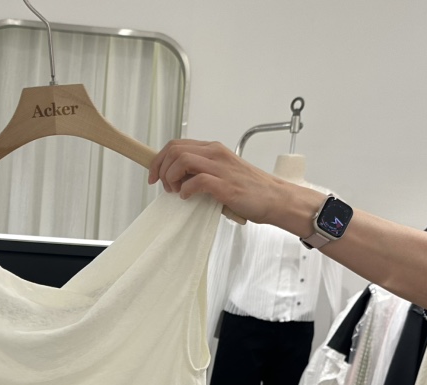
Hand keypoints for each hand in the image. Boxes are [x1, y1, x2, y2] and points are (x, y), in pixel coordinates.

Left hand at [148, 140, 287, 224]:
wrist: (274, 198)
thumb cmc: (248, 189)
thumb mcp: (221, 173)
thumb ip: (201, 172)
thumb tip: (177, 181)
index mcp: (213, 149)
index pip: (176, 144)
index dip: (158, 160)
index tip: (152, 176)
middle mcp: (215, 154)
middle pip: (174, 150)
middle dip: (160, 169)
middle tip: (164, 186)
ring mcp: (220, 168)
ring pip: (181, 160)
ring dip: (171, 177)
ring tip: (176, 191)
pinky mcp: (224, 184)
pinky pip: (195, 181)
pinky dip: (185, 190)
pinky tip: (188, 197)